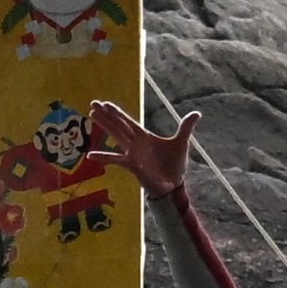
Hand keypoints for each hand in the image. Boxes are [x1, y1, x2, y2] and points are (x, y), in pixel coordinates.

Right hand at [81, 100, 196, 198]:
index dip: (116, 112)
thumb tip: (196, 113)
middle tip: (92, 103)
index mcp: (144, 136)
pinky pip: (115, 159)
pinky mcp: (131, 164)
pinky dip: (103, 157)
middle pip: (118, 124)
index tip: (105, 104)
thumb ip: (185, 127)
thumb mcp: (181, 142)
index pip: (128, 121)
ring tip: (92, 115)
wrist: (173, 185)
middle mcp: (135, 143)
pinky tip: (90, 155)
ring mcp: (132, 153)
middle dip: (106, 114)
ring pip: (115, 135)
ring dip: (104, 125)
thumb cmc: (174, 165)